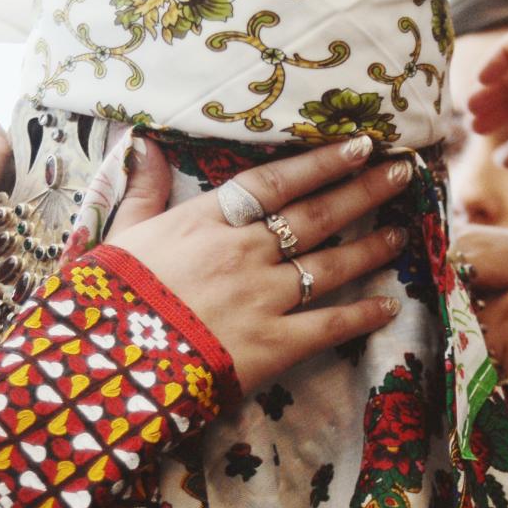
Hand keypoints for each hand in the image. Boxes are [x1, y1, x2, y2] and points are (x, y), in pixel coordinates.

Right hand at [107, 135, 409, 388]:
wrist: (105, 365)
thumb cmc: (105, 300)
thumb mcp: (117, 235)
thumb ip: (142, 191)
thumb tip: (144, 143)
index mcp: (207, 221)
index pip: (277, 182)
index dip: (323, 162)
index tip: (359, 145)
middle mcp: (244, 252)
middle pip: (317, 215)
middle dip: (364, 191)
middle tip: (401, 174)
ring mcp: (263, 298)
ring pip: (331, 265)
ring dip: (371, 248)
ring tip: (400, 234)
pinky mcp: (273, 346)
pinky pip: (329, 326)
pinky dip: (362, 315)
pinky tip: (389, 305)